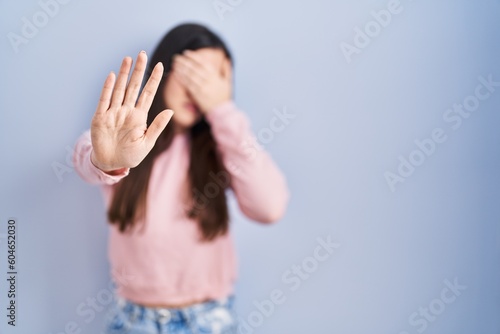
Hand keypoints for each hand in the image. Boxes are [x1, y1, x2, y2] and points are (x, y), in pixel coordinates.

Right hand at [90, 51, 173, 171]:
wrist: (111, 164)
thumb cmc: (131, 155)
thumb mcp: (147, 143)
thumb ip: (157, 126)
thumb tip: (170, 111)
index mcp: (139, 117)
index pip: (148, 94)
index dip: (154, 80)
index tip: (161, 65)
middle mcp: (127, 111)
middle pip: (134, 86)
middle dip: (138, 71)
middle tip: (142, 54)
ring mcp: (113, 112)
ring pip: (119, 89)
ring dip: (123, 74)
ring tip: (128, 58)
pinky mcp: (100, 117)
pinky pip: (104, 100)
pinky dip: (108, 88)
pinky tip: (112, 75)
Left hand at [172, 50, 231, 113]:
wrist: (221, 111)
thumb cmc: (224, 97)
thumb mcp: (228, 83)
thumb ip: (227, 70)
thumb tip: (226, 59)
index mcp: (215, 76)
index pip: (203, 62)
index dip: (194, 56)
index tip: (186, 52)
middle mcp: (208, 80)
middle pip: (194, 67)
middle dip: (184, 61)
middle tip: (176, 57)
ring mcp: (202, 87)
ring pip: (190, 75)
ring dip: (181, 68)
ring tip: (174, 63)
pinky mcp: (197, 95)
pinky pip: (188, 85)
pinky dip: (182, 78)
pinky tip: (176, 74)